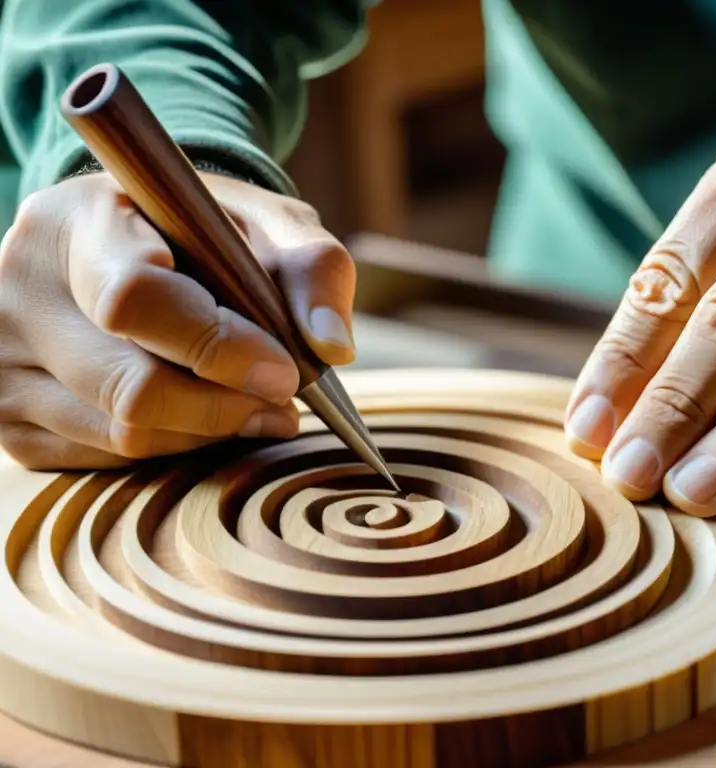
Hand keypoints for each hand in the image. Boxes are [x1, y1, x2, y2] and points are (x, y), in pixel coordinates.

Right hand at [0, 171, 355, 469]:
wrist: (135, 242)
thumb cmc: (205, 232)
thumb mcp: (267, 223)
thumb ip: (313, 269)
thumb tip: (331, 348)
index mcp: (74, 220)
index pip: (134, 300)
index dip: (219, 348)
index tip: (285, 372)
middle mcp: (18, 285)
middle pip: (128, 386)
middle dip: (226, 406)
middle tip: (283, 403)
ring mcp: (1, 356)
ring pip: (120, 434)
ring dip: (208, 432)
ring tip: (257, 407)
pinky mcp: (7, 413)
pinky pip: (101, 459)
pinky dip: (170, 446)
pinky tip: (202, 416)